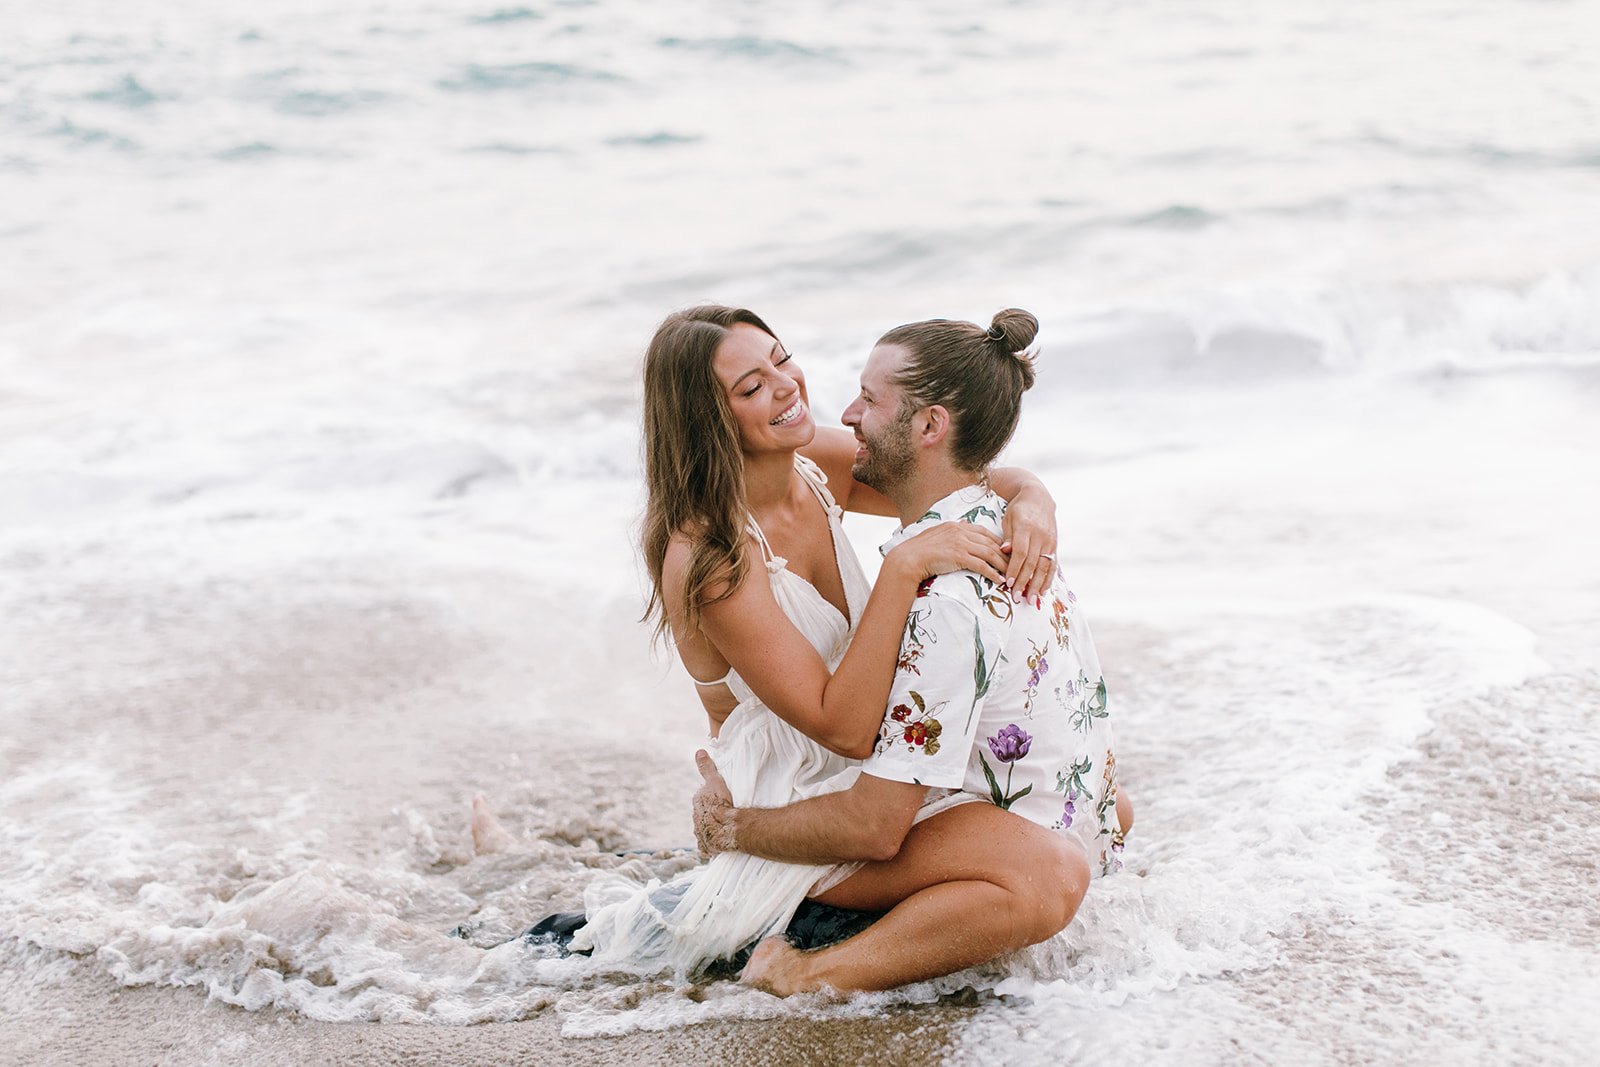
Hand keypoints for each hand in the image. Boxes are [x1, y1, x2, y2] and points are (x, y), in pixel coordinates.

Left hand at [693, 750, 737, 856]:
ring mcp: (700, 834)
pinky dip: (713, 843)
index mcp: (697, 802)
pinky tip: (720, 842)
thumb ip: (706, 767)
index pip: (703, 798)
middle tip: (725, 812)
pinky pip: (708, 845)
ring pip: (705, 829)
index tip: (722, 799)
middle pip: (703, 814)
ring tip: (725, 827)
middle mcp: (695, 819)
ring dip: (712, 828)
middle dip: (711, 813)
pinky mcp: (706, 847)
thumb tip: (699, 752)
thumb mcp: (715, 781)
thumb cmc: (723, 804)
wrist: (729, 828)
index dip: (713, 798)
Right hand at [887, 522, 1007, 585]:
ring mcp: (960, 543)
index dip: (998, 542)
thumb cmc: (920, 549)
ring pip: (989, 553)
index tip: (1006, 552)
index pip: (984, 532)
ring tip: (1011, 574)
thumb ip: (953, 529)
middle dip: (1005, 554)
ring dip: (1002, 565)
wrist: (908, 558)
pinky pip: (982, 565)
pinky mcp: (959, 556)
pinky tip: (1000, 580)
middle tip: (1015, 565)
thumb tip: (963, 523)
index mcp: (957, 526)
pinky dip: (993, 573)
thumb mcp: (938, 533)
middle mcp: (960, 532)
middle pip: (991, 543)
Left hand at [1000, 484, 1057, 601]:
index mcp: (1026, 528)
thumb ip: (1007, 536)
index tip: (1009, 584)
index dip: (1015, 569)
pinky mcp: (1055, 545)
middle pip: (1033, 563)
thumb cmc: (1018, 510)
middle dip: (1025, 582)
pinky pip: (1053, 565)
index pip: (1021, 553)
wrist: (1038, 498)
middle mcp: (1040, 536)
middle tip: (1017, 597)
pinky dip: (1048, 579)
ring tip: (1032, 600)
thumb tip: (1004, 551)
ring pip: (1044, 566)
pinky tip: (1043, 591)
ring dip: (1038, 585)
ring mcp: (1050, 541)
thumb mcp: (1008, 519)